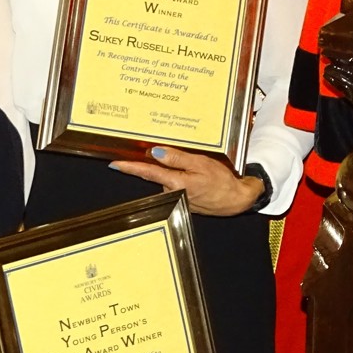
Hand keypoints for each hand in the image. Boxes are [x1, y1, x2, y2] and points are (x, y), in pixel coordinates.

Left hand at [111, 147, 262, 215]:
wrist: (236, 200)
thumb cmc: (222, 182)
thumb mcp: (201, 163)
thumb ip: (177, 158)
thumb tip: (155, 152)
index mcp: (176, 182)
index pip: (147, 173)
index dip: (130, 167)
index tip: (116, 164)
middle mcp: (173, 192)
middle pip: (158, 174)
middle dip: (162, 164)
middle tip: (178, 156)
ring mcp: (177, 198)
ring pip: (168, 179)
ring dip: (176, 172)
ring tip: (196, 168)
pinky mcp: (183, 201)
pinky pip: (177, 185)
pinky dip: (182, 179)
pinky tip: (197, 176)